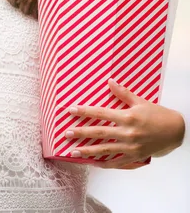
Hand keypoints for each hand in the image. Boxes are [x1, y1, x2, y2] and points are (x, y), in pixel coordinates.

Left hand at [66, 79, 184, 168]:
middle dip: (81, 133)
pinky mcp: (135, 156)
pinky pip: (117, 162)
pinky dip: (105, 163)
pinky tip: (93, 163)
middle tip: (66, 134)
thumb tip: (109, 81)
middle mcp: (127, 132)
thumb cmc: (157, 114)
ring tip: (73, 152)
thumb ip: (123, 93)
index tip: (71, 110)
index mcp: (127, 117)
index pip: (101, 113)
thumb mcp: (140, 101)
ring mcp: (131, 146)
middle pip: (99, 132)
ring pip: (105, 149)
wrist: (177, 131)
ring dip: (88, 151)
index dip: (85, 112)